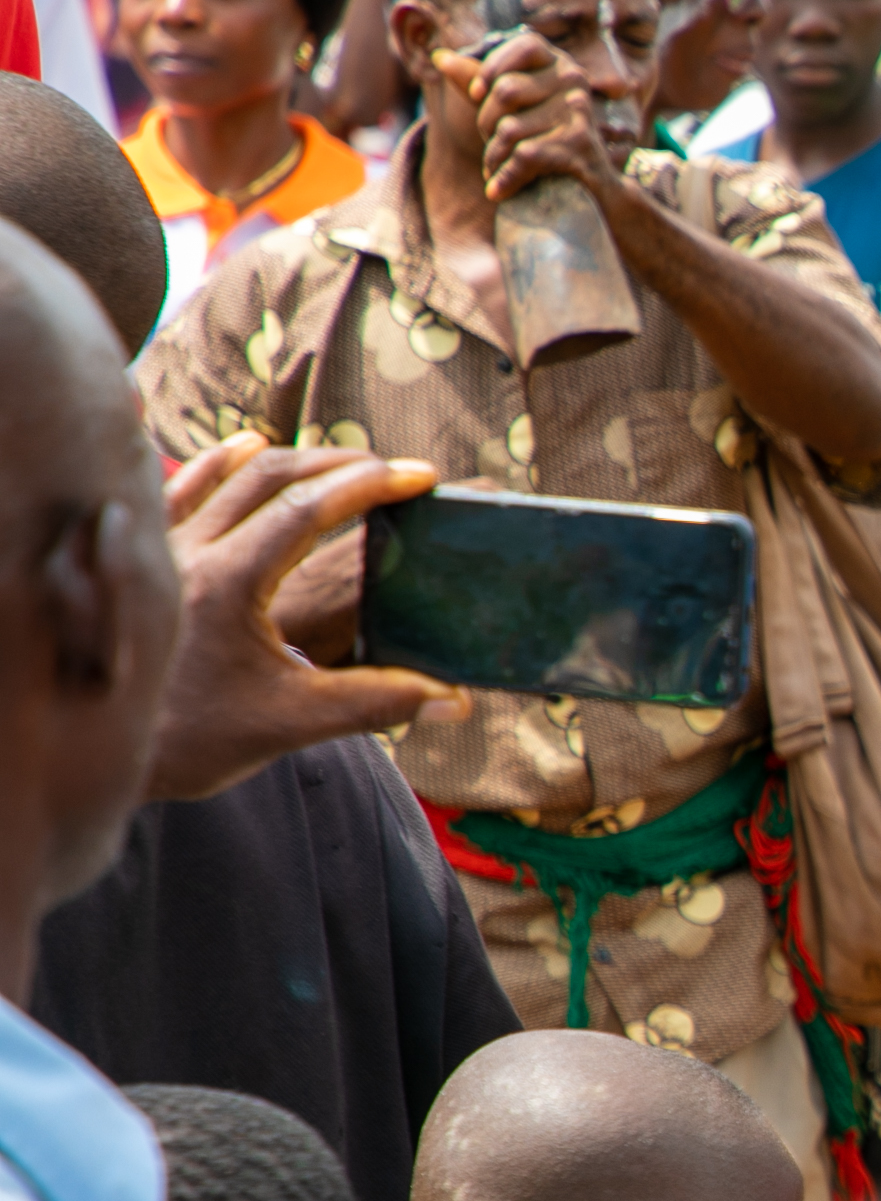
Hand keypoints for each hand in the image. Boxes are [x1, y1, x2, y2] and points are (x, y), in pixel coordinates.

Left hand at [148, 436, 469, 801]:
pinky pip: (181, 489)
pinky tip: (245, 448)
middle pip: (272, 477)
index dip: (371, 486)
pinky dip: (219, 463)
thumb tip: (455, 701)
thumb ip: (377, 704)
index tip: (419, 477)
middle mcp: (189, 552)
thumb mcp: (294, 723)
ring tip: (337, 459)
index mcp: (230, 583)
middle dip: (340, 465)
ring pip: (227, 475)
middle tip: (393, 471)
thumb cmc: (192, 739)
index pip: (308, 509)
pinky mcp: (145, 561)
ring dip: (289, 458)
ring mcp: (160, 551)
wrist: (104, 753)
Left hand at [430, 34, 632, 205]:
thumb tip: (439, 56)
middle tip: (493, 144)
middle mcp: (575, 81)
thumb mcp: (514, 107)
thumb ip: (479, 81)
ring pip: (510, 129)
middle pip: (507, 91)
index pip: (524, 46)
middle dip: (487, 123)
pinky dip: (505, 178)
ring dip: (495, 157)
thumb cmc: (547, 141)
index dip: (493, 68)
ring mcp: (579, 112)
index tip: (476, 95)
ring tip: (496, 170)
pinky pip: (524, 156)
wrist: (596, 190)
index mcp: (561, 64)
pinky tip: (497, 191)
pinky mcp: (579, 145)